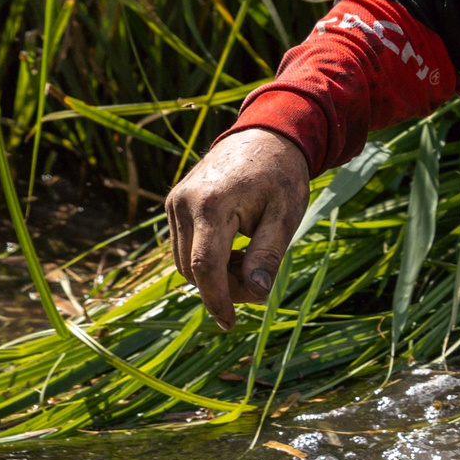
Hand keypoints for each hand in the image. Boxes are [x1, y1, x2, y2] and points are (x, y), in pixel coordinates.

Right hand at [167, 129, 308, 329]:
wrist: (265, 135)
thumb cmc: (281, 176)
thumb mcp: (285, 215)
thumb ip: (268, 255)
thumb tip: (257, 294)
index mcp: (212, 205)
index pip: (206, 267)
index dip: (217, 300)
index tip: (230, 324)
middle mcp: (184, 203)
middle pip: (194, 269)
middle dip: (223, 286)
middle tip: (259, 280)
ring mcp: (175, 202)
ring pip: (185, 262)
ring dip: (215, 274)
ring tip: (250, 257)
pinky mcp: (174, 203)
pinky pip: (184, 247)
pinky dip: (206, 258)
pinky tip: (235, 247)